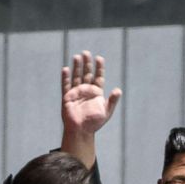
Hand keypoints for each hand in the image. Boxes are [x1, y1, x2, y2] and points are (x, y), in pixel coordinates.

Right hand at [60, 51, 121, 167]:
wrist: (82, 131)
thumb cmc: (95, 123)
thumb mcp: (106, 111)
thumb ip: (112, 100)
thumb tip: (118, 90)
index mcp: (96, 93)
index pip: (98, 77)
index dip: (99, 67)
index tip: (99, 58)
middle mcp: (86, 91)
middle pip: (87, 73)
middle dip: (87, 63)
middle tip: (86, 53)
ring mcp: (76, 93)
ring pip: (76, 76)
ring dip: (76, 67)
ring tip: (77, 56)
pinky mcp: (67, 97)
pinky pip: (66, 85)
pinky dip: (65, 78)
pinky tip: (66, 69)